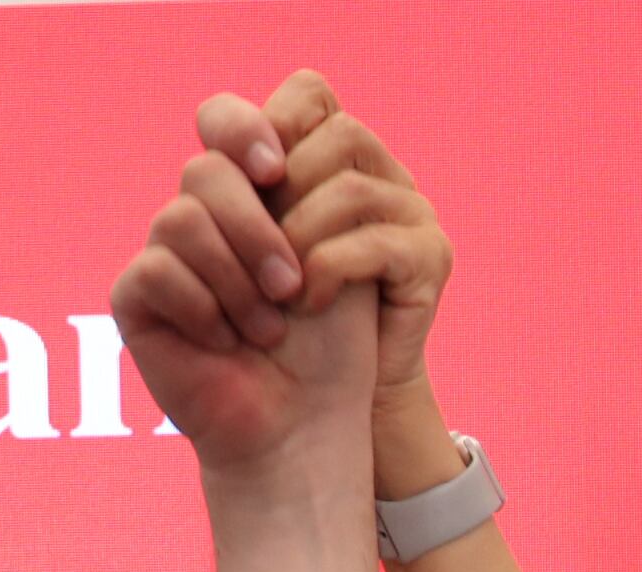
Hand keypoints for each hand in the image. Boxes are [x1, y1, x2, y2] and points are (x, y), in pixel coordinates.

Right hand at [111, 103, 374, 475]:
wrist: (306, 422)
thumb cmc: (330, 348)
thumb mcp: (338, 252)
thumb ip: (314, 181)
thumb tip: (297, 100)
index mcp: (249, 197)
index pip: (225, 120)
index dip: (246, 127)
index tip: (280, 169)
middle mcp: (200, 217)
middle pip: (206, 171)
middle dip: (258, 230)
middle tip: (293, 288)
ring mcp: (163, 255)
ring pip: (181, 217)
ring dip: (238, 280)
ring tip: (266, 330)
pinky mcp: (135, 298)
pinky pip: (158, 270)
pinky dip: (204, 308)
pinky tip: (225, 343)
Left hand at [200, 73, 455, 398]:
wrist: (313, 409)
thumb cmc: (264, 327)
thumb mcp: (234, 248)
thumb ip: (229, 194)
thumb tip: (209, 156)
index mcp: (331, 158)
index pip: (309, 92)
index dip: (269, 120)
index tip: (247, 175)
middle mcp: (381, 172)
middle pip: (336, 132)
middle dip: (283, 194)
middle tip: (257, 254)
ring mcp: (413, 212)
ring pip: (352, 187)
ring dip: (300, 238)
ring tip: (278, 288)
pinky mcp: (432, 258)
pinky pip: (375, 242)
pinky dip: (329, 270)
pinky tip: (309, 301)